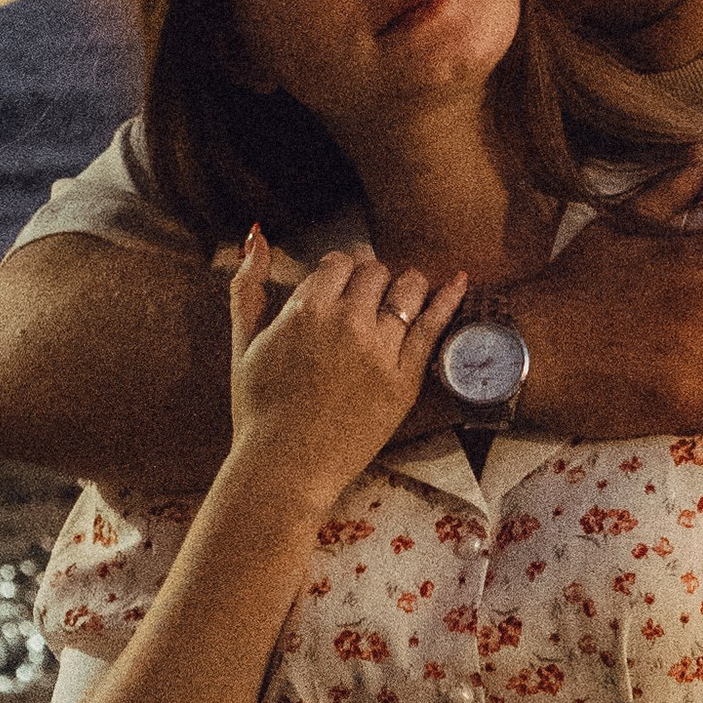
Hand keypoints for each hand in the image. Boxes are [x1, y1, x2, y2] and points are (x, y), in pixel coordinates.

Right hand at [226, 232, 464, 491]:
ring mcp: (380, 350)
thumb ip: (248, 286)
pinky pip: (435, 326)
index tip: (340, 285)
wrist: (285, 467)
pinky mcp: (405, 379)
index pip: (339, 263)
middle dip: (370, 280)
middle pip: (375, 272)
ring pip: (408, 289)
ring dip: (405, 286)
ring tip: (401, 297)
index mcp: (306, 310)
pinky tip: (459, 281)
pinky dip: (448, 298)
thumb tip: (256, 234)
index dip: (340, 271)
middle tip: (366, 299)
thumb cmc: (258, 408)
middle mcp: (347, 322)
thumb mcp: (243, 343)